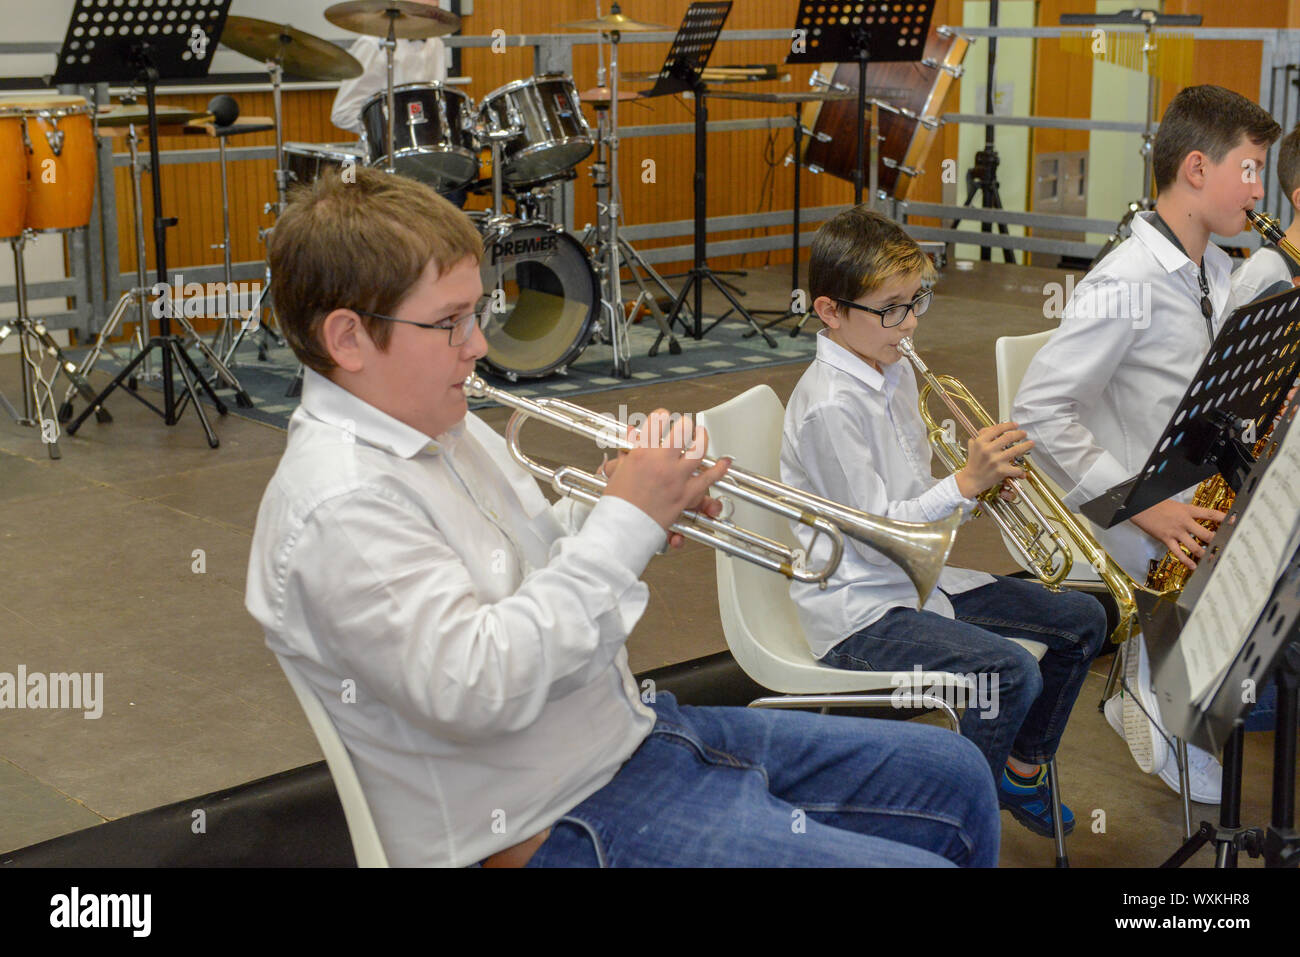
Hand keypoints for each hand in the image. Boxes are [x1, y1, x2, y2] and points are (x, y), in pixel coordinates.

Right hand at [602, 410, 731, 536]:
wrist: (623, 528)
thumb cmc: (618, 504)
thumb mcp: (617, 472)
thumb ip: (628, 452)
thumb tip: (633, 435)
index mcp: (641, 453)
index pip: (656, 422)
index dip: (661, 416)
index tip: (662, 417)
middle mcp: (661, 462)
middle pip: (682, 430)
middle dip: (684, 424)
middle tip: (685, 425)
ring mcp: (676, 477)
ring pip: (699, 449)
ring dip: (703, 438)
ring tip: (702, 434)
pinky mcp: (686, 494)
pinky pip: (709, 478)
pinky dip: (719, 469)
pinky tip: (724, 462)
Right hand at [955, 421, 1032, 498]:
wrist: (971, 480)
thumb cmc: (973, 462)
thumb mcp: (973, 445)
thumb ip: (982, 434)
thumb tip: (995, 427)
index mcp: (981, 442)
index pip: (997, 429)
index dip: (1009, 425)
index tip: (1015, 425)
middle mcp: (988, 450)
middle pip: (1009, 437)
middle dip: (1019, 434)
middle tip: (1024, 433)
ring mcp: (995, 460)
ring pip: (1016, 450)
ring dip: (1026, 446)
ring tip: (1031, 443)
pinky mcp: (1001, 471)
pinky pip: (1016, 469)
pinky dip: (1020, 470)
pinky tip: (1022, 469)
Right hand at [1130, 499, 1226, 570]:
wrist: (1139, 506)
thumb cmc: (1155, 504)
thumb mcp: (1176, 504)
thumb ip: (1188, 512)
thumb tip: (1199, 518)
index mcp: (1188, 510)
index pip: (1211, 514)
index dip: (1225, 518)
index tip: (1236, 522)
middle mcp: (1184, 521)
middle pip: (1206, 534)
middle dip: (1218, 542)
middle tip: (1227, 548)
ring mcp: (1175, 532)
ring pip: (1194, 546)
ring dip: (1204, 554)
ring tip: (1213, 560)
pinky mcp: (1166, 539)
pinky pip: (1178, 552)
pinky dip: (1186, 560)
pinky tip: (1193, 566)